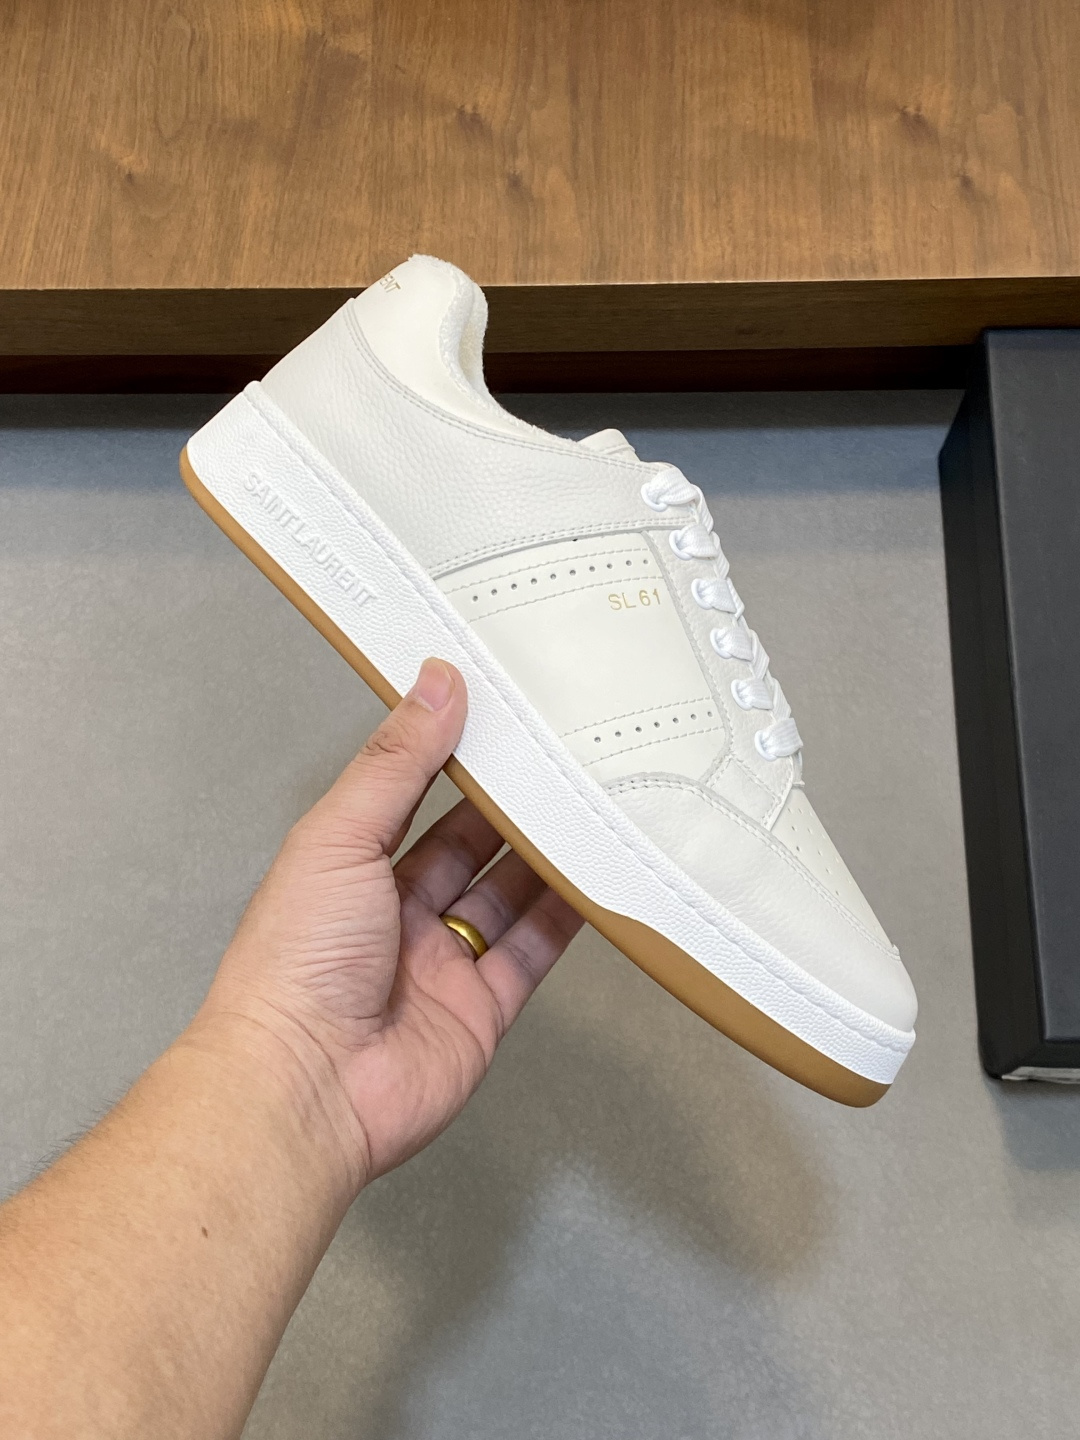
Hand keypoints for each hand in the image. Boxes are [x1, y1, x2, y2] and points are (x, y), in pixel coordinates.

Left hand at [200, 658, 582, 1189]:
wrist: (306, 1086)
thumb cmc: (296, 962)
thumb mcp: (340, 836)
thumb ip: (397, 763)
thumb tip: (435, 682)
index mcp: (349, 868)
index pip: (412, 797)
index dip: (454, 756)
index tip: (502, 714)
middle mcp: (395, 913)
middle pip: (468, 846)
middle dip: (512, 805)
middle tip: (563, 756)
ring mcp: (440, 964)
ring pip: (507, 895)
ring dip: (546, 854)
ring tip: (592, 802)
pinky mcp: (481, 1009)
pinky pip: (533, 952)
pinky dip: (567, 918)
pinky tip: (596, 879)